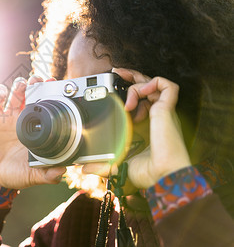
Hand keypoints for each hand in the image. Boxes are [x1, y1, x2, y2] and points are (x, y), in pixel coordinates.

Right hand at [0, 76, 65, 188]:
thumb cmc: (14, 175)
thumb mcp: (32, 175)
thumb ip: (47, 174)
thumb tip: (62, 171)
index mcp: (35, 129)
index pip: (44, 107)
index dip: (49, 94)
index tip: (54, 86)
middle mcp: (23, 119)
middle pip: (30, 94)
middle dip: (35, 84)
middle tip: (39, 81)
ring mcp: (7, 117)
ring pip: (15, 93)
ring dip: (19, 85)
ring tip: (22, 84)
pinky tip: (3, 93)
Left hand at [113, 68, 190, 188]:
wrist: (164, 179)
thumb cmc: (149, 175)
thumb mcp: (119, 166)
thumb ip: (101, 165)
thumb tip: (84, 168)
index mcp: (146, 127)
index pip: (140, 101)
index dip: (129, 92)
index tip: (113, 89)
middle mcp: (156, 118)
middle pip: (147, 87)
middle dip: (132, 77)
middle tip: (116, 73)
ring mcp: (163, 113)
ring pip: (154, 84)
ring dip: (138, 85)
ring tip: (127, 100)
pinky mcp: (168, 111)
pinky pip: (168, 87)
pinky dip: (152, 84)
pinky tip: (138, 97)